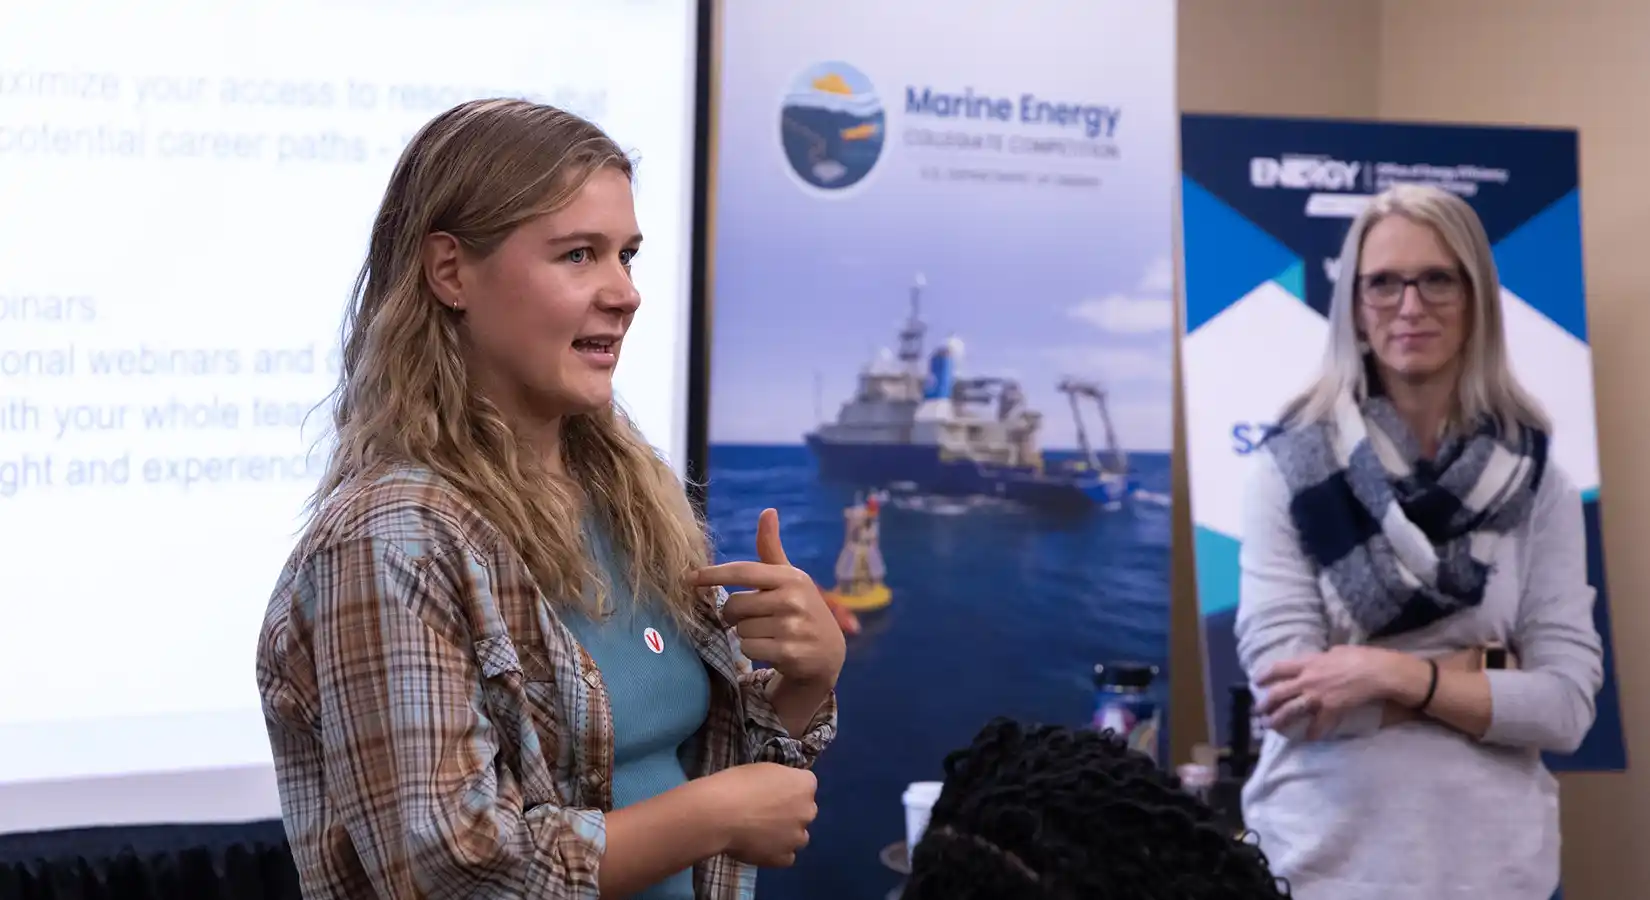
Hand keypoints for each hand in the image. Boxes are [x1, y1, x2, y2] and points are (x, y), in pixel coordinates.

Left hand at [693, 509, 846, 686]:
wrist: (828, 651)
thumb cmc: (801, 608)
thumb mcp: (789, 577)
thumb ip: (772, 548)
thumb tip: (767, 511)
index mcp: (790, 577)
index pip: (743, 571)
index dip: (714, 574)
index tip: (689, 578)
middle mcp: (792, 599)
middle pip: (736, 604)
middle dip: (735, 613)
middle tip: (749, 616)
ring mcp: (792, 627)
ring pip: (740, 629)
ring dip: (746, 633)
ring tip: (767, 633)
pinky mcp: (789, 653)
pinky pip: (748, 648)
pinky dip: (752, 650)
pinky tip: (770, 648)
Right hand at [705, 762, 818, 866]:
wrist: (719, 814)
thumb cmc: (738, 784)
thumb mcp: (764, 769)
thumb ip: (780, 781)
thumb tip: (779, 789)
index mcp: (805, 785)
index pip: (806, 784)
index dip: (788, 787)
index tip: (772, 789)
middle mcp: (808, 811)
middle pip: (804, 811)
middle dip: (790, 811)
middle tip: (765, 811)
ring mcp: (797, 837)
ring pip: (798, 836)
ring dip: (785, 834)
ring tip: (760, 831)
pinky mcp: (783, 858)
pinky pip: (786, 856)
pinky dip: (776, 852)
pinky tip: (759, 846)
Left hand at [1256, 646, 1410, 738]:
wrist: (1376, 671)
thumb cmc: (1359, 657)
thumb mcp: (1336, 651)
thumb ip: (1324, 657)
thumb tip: (1323, 658)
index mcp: (1308, 663)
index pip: (1279, 668)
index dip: (1265, 675)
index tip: (1256, 682)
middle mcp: (1307, 680)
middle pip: (1279, 693)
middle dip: (1265, 704)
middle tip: (1257, 711)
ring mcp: (1317, 696)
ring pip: (1290, 710)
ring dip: (1278, 720)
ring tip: (1270, 727)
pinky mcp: (1330, 709)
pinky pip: (1318, 725)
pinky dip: (1313, 733)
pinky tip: (1308, 739)